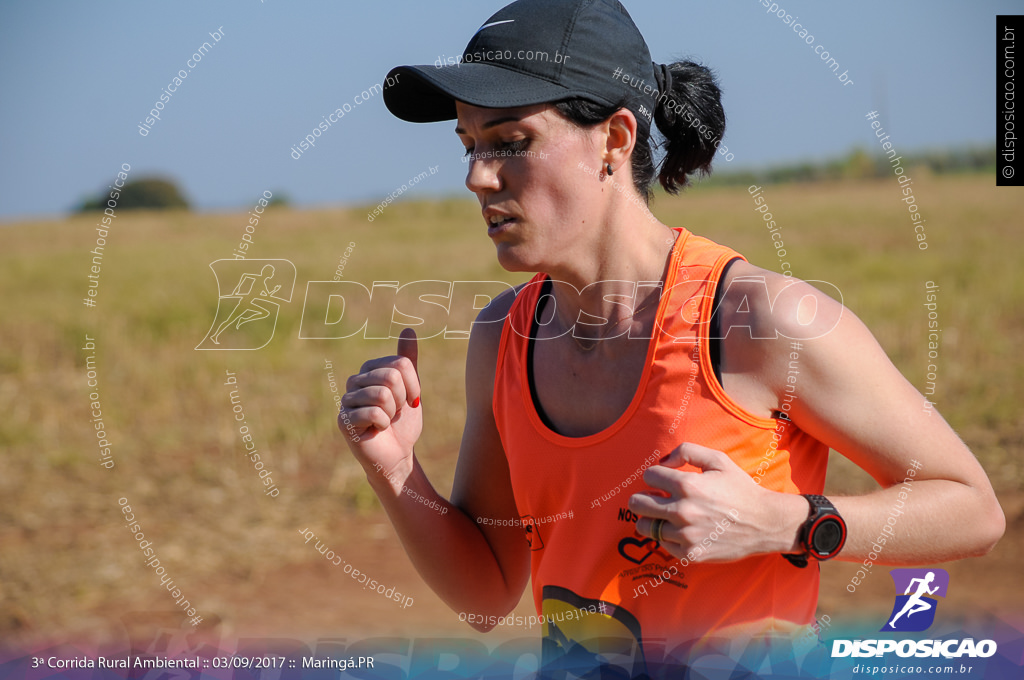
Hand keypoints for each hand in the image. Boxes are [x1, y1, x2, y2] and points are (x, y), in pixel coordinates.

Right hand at [339, 328, 421, 490]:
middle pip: (391, 376)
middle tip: (396, 413)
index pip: (400, 363)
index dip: (413, 385)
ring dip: (393, 413)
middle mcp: (354, 381)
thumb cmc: (402, 423)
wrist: (396, 455)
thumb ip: (407, 361)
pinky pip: (374, 413)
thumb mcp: (410, 389)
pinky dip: (384, 424)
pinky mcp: (343, 420)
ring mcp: (346, 400)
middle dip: (402, 399)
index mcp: (369, 370)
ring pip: (382, 395)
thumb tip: (408, 329)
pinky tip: (377, 430)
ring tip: (386, 421)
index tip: (411, 400)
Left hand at [628, 443, 796, 562]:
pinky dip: (665, 536)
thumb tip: (664, 461)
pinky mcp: (690, 554)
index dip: (656, 475)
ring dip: (651, 519)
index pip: (649, 476)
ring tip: (663, 515)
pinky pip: (661, 544)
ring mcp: (685, 535)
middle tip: (654, 498)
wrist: (764, 522)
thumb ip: (687, 451)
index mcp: (687, 485)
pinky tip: (677, 530)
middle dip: (643, 497)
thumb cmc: (740, 489)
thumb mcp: (718, 459)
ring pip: (645, 526)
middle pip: (637, 504)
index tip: (664, 480)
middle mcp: (682, 511)